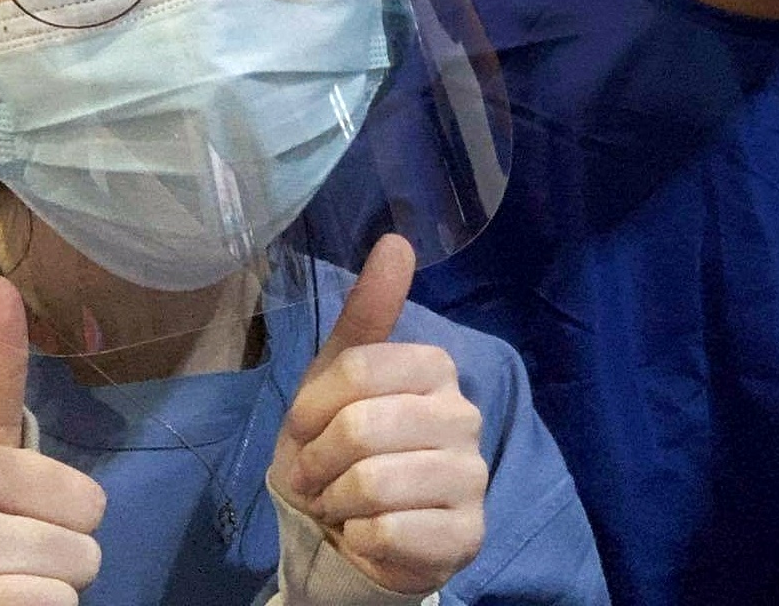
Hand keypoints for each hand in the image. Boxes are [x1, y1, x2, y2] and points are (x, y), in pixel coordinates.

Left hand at [270, 236, 487, 595]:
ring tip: (343, 505)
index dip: (311, 409)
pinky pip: (388, 532)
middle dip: (318, 462)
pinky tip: (369, 535)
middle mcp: (465, 416)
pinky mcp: (469, 534)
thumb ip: (366, 312)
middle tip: (319, 478)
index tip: (306, 430)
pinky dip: (358, 539)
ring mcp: (472, 476)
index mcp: (436, 368)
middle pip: (360, 427)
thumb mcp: (334, 380)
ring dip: (336, 503)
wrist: (351, 535)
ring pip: (372, 484)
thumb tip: (396, 240)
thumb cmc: (340, 449)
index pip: (358, 370)